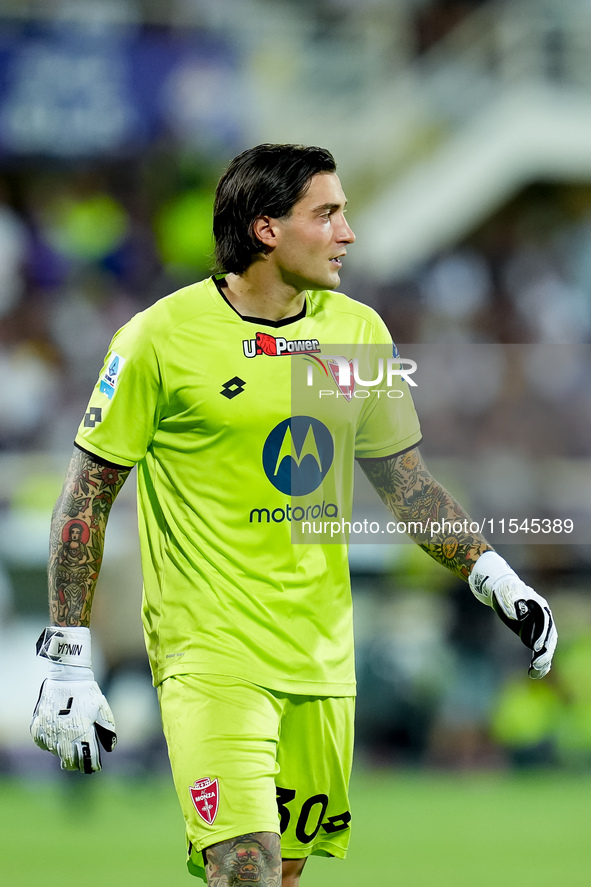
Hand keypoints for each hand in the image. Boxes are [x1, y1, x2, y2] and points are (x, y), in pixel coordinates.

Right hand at [31, 626, 115, 772]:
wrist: (66, 677)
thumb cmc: (87, 694)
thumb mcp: (102, 709)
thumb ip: (107, 730)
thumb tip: (110, 748)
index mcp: (82, 734)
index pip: (87, 761)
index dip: (92, 766)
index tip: (94, 766)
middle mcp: (64, 738)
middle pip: (68, 764)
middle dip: (76, 764)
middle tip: (80, 759)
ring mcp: (49, 734)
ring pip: (55, 753)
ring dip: (63, 750)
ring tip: (69, 737)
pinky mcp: (37, 729)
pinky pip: (43, 744)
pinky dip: (50, 742)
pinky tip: (57, 731)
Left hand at [469, 552, 556, 678]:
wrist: (503, 590)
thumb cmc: (505, 590)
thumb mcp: (506, 592)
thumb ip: (513, 601)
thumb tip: (519, 615)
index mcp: (539, 605)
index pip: (544, 622)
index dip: (542, 635)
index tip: (536, 647)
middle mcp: (543, 618)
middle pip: (549, 636)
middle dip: (544, 651)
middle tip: (536, 663)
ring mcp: (540, 628)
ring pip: (546, 646)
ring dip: (543, 659)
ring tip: (535, 671)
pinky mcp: (534, 635)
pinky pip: (540, 650)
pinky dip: (539, 662)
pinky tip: (534, 673)